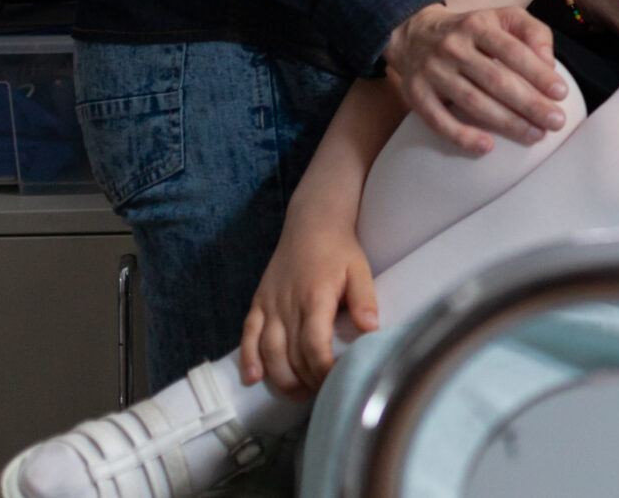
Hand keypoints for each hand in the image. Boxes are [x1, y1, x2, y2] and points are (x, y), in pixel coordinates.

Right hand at [238, 210, 375, 401]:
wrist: (311, 223)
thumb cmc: (339, 249)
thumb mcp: (360, 269)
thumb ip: (364, 299)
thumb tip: (371, 329)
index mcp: (315, 296)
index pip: (314, 343)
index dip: (322, 369)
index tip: (336, 383)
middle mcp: (287, 303)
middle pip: (290, 353)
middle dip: (305, 380)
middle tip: (321, 395)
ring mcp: (269, 304)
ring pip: (268, 350)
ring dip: (280, 377)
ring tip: (297, 394)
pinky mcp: (258, 302)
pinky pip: (247, 334)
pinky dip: (247, 358)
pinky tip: (252, 378)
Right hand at [382, 4, 569, 153]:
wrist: (414, 35)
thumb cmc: (472, 31)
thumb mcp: (503, 17)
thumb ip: (532, 33)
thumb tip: (549, 64)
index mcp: (477, 26)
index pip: (512, 51)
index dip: (538, 73)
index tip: (561, 92)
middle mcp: (453, 48)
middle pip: (495, 80)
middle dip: (529, 103)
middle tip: (555, 122)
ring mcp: (432, 72)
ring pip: (472, 102)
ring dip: (506, 123)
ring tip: (535, 135)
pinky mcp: (416, 94)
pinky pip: (438, 120)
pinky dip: (462, 136)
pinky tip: (487, 147)